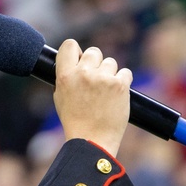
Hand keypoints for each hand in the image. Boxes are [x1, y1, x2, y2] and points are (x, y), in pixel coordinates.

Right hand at [53, 39, 131, 156]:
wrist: (92, 141)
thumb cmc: (75, 121)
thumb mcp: (60, 97)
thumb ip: (66, 77)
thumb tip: (76, 62)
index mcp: (65, 76)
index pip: (69, 45)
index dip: (77, 50)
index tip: (81, 58)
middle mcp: (84, 74)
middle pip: (94, 51)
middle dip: (96, 63)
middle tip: (96, 80)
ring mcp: (103, 79)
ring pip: (111, 62)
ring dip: (110, 74)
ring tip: (106, 92)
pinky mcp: (120, 85)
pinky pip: (125, 73)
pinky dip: (123, 82)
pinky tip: (117, 95)